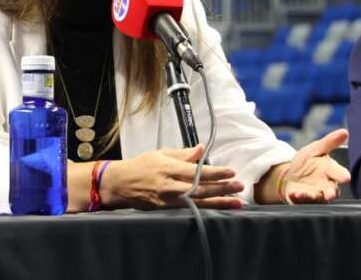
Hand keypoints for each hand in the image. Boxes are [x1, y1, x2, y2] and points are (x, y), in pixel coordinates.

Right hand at [100, 144, 243, 209]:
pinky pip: (191, 209)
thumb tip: (201, 149)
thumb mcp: (161, 153)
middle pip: (201, 188)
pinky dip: (207, 208)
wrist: (120, 184)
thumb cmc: (140, 165)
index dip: (216, 173)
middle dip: (223, 188)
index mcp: (169, 168)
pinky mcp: (167, 209)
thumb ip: (183, 153)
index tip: (231, 172)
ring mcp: (169, 200)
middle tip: (240, 186)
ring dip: (220, 202)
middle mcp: (170, 185)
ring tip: (237, 202)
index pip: (197, 171)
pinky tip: (219, 208)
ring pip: (199, 202)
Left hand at [279, 128, 350, 203]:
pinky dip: (297, 197)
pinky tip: (293, 193)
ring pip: (316, 198)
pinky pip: (300, 200)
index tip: (346, 178)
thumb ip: (329, 142)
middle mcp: (325, 185)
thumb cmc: (307, 162)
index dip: (342, 176)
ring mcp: (313, 194)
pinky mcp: (301, 199)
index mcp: (330, 171)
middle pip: (332, 191)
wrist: (290, 175)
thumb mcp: (316, 149)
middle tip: (330, 194)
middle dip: (331, 193)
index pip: (340, 174)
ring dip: (311, 196)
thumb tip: (345, 131)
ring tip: (304, 193)